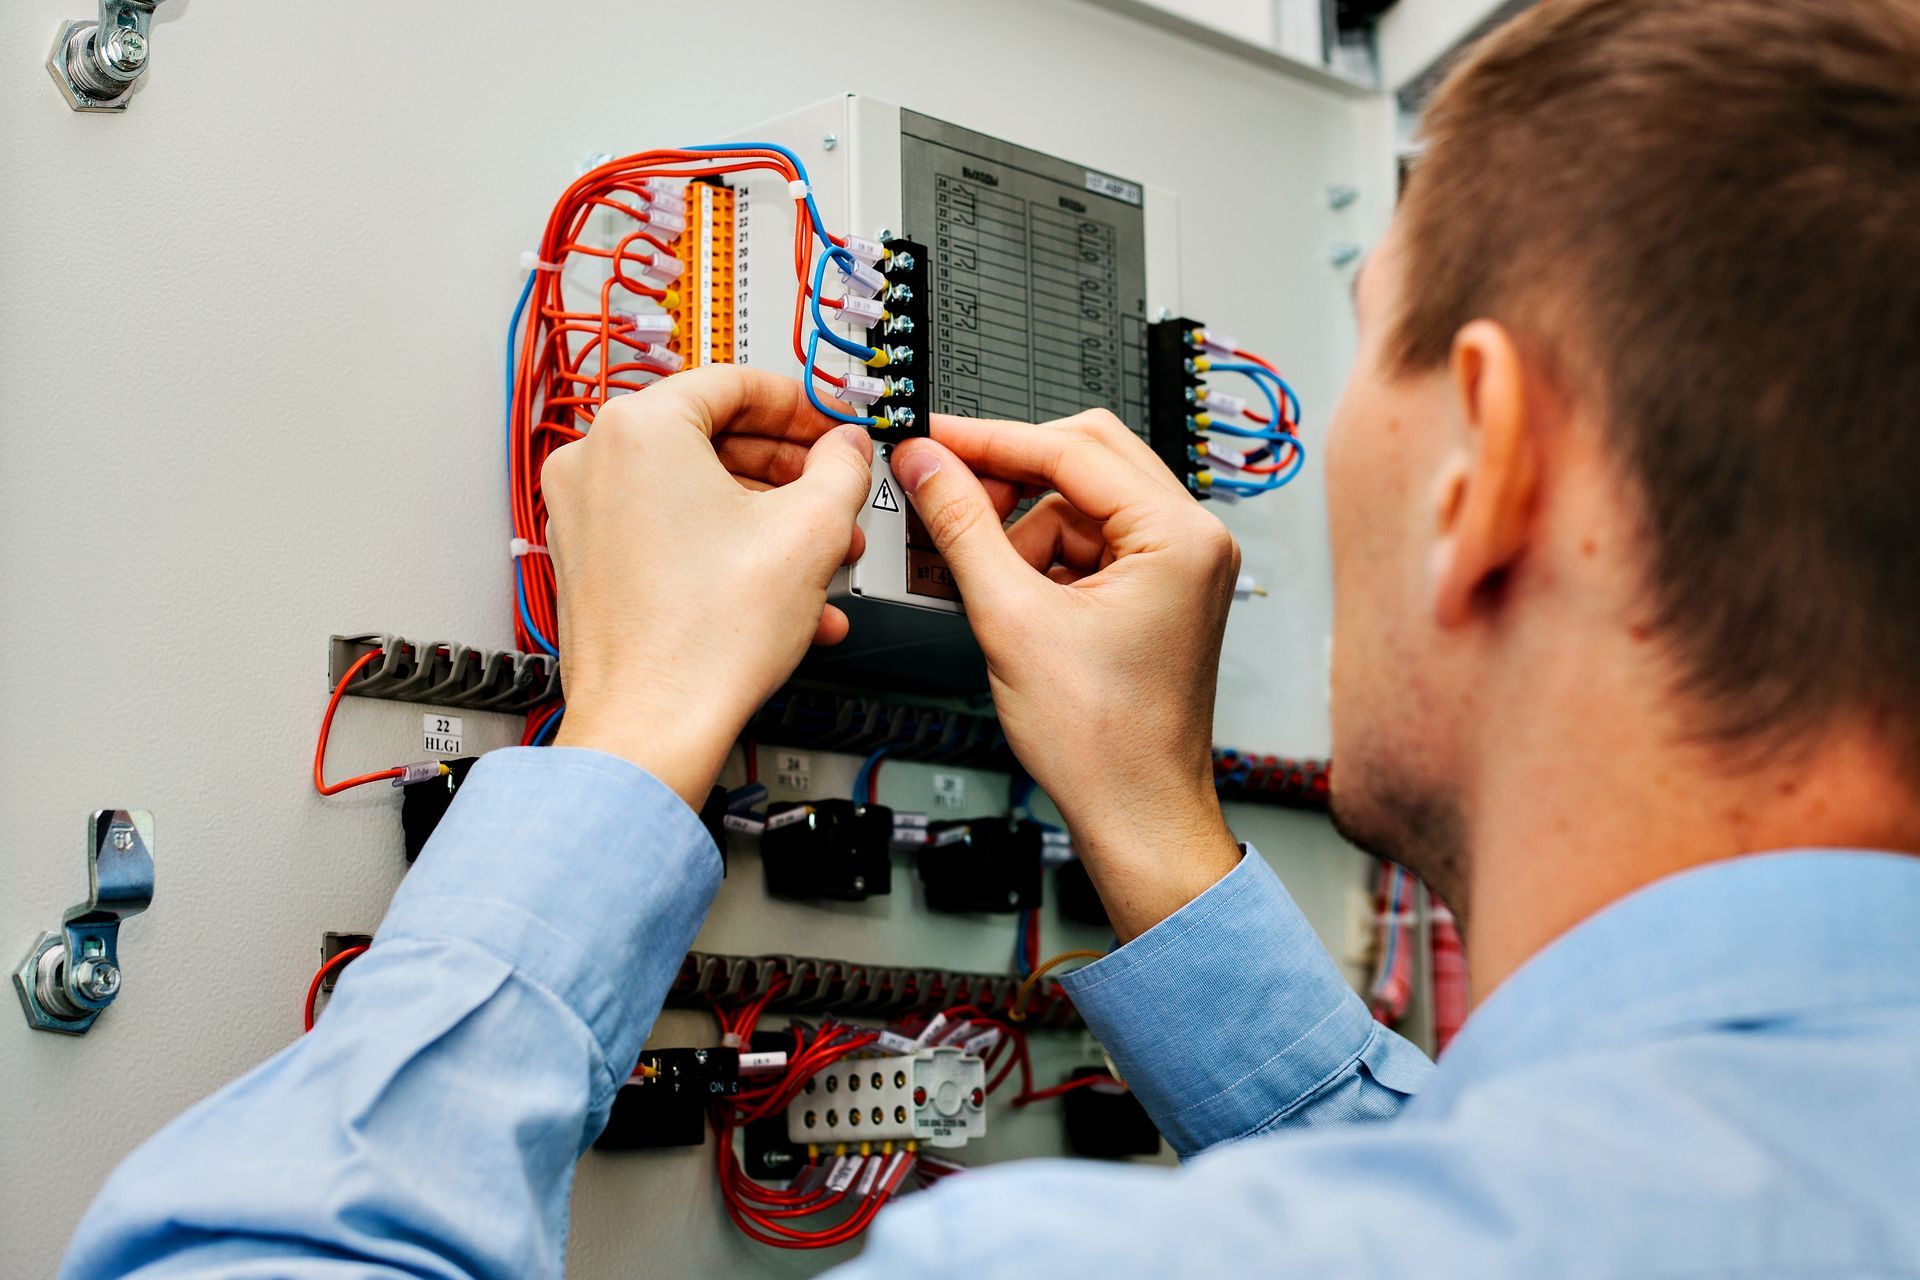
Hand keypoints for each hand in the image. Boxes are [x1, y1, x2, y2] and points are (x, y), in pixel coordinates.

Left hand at [540, 366, 872, 807]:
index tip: (833, 427)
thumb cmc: (705, 639)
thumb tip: (848, 447)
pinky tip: (784, 597)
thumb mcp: (811, 531)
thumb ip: (843, 467)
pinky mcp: (589, 564)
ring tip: (822, 560)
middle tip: (835, 496)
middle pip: (715, 442)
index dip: (802, 406)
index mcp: (638, 427)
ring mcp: (584, 516)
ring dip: (769, 524)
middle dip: (790, 478)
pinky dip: (728, 555)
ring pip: (699, 497)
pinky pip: (672, 537)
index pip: (736, 382)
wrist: (652, 728)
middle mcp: (595, 461)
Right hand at [888, 411, 1243, 940]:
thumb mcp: (1010, 619)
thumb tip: (926, 463)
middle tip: (945, 492)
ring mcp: (1179, 565)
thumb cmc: (1102, 742)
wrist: (1136, 814)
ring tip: (984, 586)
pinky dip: (1040, 562)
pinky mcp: (1157, 591)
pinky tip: (1009, 601)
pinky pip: (1088, 545)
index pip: (1072, 449)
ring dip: (1023, 533)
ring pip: (1079, 505)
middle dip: (1010, 480)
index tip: (931, 438)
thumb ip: (962, 527)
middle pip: (1085, 460)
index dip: (990, 439)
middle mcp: (1191, 539)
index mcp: (1178, 536)